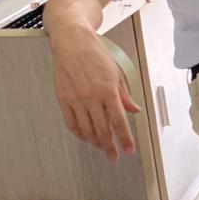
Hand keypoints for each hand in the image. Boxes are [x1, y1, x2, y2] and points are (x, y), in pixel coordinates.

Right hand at [51, 29, 141, 160]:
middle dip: (110, 146)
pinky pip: (71, 122)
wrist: (73, 43)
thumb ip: (125, 95)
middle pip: (102, 129)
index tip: (129, 150)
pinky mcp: (63, 99)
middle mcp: (91, 97)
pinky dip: (79, 133)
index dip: (125, 139)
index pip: (119, 121)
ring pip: (86, 129)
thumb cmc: (96, 56)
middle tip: (115, 155)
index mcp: (108, 90)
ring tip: (102, 147)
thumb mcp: (117, 74)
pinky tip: (85, 137)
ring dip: (95, 141)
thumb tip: (135, 110)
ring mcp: (75, 99)